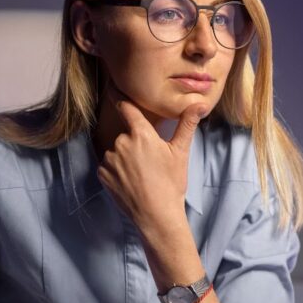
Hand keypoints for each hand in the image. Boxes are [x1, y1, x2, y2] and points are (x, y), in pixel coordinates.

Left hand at [97, 87, 205, 233]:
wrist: (157, 215)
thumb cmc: (171, 184)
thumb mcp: (181, 152)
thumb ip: (187, 124)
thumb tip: (200, 104)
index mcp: (141, 134)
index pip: (127, 108)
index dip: (119, 96)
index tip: (112, 86)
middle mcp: (122, 143)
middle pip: (126, 135)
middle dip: (135, 144)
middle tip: (150, 162)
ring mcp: (110, 159)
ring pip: (117, 151)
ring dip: (125, 158)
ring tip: (142, 175)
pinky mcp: (102, 174)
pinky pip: (108, 166)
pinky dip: (117, 171)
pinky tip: (130, 182)